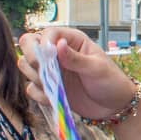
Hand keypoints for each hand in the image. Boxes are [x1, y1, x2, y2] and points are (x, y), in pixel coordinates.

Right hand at [18, 28, 136, 119]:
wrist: (114, 106)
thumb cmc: (111, 82)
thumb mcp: (97, 69)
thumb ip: (76, 58)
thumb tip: (58, 44)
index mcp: (71, 40)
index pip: (47, 33)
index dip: (43, 43)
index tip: (49, 57)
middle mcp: (57, 52)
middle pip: (28, 44)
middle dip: (32, 58)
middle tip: (44, 72)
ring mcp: (51, 70)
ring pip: (26, 65)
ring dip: (35, 77)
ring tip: (54, 87)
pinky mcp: (49, 87)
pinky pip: (31, 88)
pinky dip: (38, 94)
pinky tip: (53, 98)